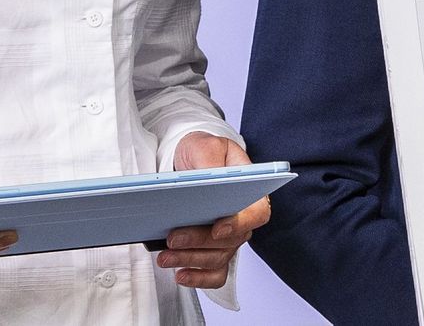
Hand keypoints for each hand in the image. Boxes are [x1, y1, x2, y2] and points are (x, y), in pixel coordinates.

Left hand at [160, 132, 271, 288]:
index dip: (240, 224)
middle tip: (173, 238)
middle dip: (199, 242)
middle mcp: (242, 218)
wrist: (187, 162)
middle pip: (230, 240)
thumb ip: (209, 160)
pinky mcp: (212, 249)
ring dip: (191, 260)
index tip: (217, 228)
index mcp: (250, 191)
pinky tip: (180, 274)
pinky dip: (198, 277)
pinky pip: (214, 273)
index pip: (257, 213)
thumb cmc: (203, 151)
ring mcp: (227, 237)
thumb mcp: (205, 145)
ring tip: (165, 256)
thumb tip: (210, 178)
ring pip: (218, 258)